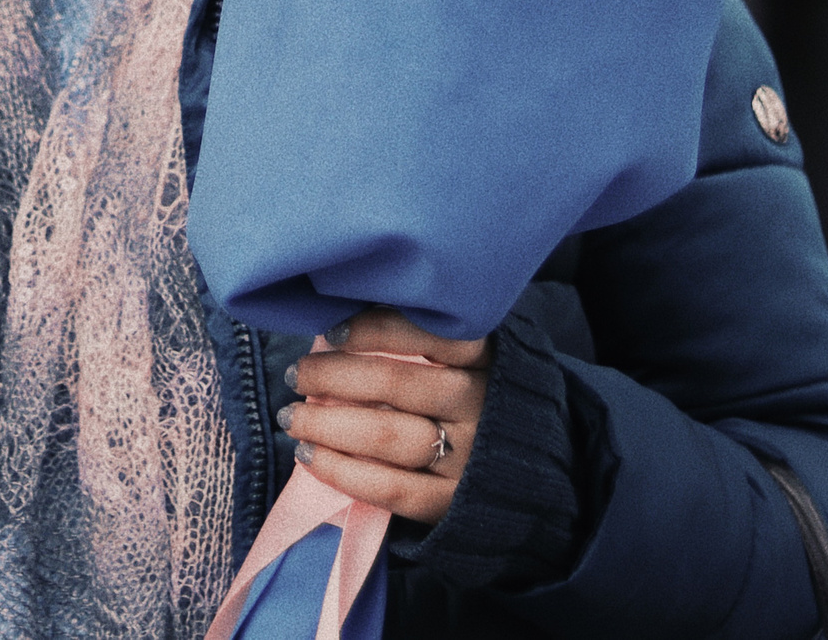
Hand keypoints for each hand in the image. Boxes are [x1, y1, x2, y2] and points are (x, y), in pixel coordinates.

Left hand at [281, 306, 490, 524]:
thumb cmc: (483, 401)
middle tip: (296, 374)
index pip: (429, 335)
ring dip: (326, 425)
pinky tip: (308, 457)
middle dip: (332, 376)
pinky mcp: (454, 502)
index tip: (330, 331)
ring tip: (291, 418)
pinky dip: (341, 471)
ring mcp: (470, 458)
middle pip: (395, 384)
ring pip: (386, 436)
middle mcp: (482, 405)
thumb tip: (343, 325)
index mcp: (488, 360)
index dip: (374, 329)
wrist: (536, 477)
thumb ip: (428, 340)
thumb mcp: (476, 360)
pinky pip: (390, 488)